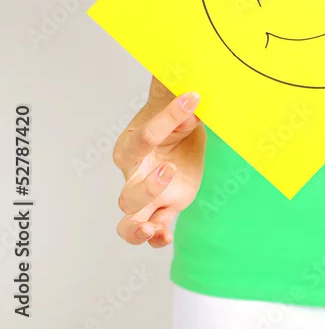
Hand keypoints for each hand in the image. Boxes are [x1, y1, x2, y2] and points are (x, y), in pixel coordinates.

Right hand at [113, 89, 204, 248]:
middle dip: (146, 189)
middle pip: (128, 194)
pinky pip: (156, 229)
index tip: (193, 98)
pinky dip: (158, 237)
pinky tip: (165, 236)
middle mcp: (134, 174)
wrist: (182, 134)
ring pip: (130, 221)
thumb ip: (172, 91)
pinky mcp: (166, 208)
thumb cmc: (171, 117)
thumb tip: (188, 92)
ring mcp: (148, 196)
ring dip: (137, 228)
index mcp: (130, 145)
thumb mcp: (172, 98)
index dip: (168, 118)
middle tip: (169, 171)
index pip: (144, 137)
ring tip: (150, 228)